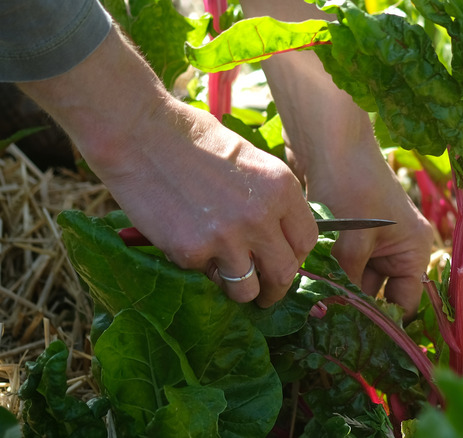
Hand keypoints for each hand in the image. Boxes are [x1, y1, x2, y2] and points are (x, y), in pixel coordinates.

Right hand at [18, 28, 318, 305]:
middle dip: (276, 289)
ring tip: (227, 282)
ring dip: (239, 290)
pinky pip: (206, 277)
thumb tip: (278, 234)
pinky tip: (187, 245)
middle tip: (264, 294)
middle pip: (286, 272)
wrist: (137, 132)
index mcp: (281, 187)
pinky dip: (200, 270)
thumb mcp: (248, 160)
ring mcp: (227, 237)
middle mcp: (262, 216)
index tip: (284, 261)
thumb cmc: (190, 138)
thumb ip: (267, 197)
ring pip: (248, 289)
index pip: (307, 239)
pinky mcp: (192, 252)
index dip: (296, 256)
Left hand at [302, 141, 432, 319]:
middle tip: (325, 321)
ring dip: (337, 288)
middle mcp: (399, 249)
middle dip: (353, 304)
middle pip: (379, 293)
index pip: (405, 302)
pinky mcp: (352, 235)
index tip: (354, 336)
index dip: (383, 320)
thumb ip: (347, 279)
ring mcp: (375, 242)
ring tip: (312, 301)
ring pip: (357, 280)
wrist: (330, 143)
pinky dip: (329, 272)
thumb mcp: (353, 239)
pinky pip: (344, 264)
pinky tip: (309, 281)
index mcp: (414, 250)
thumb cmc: (351, 186)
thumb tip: (333, 315)